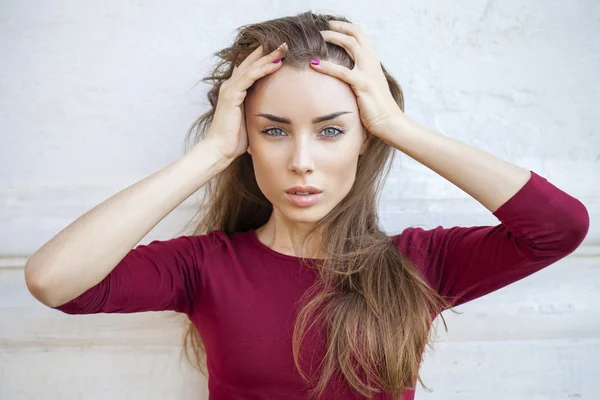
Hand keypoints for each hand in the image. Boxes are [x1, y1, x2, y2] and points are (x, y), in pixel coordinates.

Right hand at [205, 42, 288, 159]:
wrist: (220, 149)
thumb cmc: (235, 139)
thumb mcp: (250, 119)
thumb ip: (257, 110)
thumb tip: (273, 113)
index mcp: (235, 90)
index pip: (250, 69)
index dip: (264, 59)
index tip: (281, 52)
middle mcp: (230, 86)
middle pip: (251, 63)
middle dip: (268, 52)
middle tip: (285, 44)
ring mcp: (230, 89)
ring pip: (252, 66)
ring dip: (269, 56)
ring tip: (284, 48)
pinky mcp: (231, 95)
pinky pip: (250, 77)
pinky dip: (263, 69)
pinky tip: (276, 64)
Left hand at [310, 20, 402, 140]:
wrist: (389, 122)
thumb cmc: (378, 108)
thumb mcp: (369, 87)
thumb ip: (360, 76)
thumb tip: (346, 73)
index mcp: (373, 62)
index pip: (360, 35)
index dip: (346, 28)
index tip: (331, 26)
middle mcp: (372, 63)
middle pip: (356, 35)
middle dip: (338, 28)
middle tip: (322, 28)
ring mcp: (368, 72)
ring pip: (351, 45)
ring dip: (333, 37)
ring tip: (318, 37)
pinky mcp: (363, 85)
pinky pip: (342, 71)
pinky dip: (326, 66)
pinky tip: (314, 64)